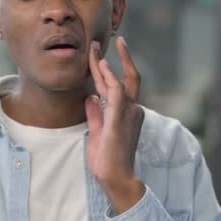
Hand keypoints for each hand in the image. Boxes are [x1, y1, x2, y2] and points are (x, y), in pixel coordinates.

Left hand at [86, 36, 145, 213]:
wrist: (115, 177)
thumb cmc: (107, 159)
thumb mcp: (96, 133)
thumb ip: (95, 115)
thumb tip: (89, 98)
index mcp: (126, 113)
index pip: (117, 85)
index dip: (106, 70)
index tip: (99, 55)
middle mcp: (131, 110)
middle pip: (126, 77)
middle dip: (118, 57)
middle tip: (99, 42)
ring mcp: (128, 114)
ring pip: (119, 81)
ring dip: (105, 64)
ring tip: (94, 49)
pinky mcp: (120, 119)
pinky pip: (117, 93)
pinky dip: (110, 77)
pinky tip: (102, 65)